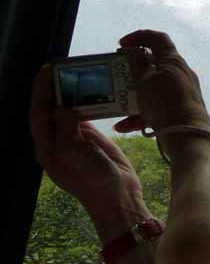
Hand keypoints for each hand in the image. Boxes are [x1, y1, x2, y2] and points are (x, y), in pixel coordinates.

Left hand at [29, 64, 145, 223]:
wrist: (117, 197)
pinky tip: (93, 88)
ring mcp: (75, 137)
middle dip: (56, 87)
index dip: (41, 90)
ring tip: (80, 73)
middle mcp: (57, 140)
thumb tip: (65, 106)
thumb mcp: (72, 152)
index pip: (38, 112)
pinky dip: (88, 100)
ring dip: (73, 92)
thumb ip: (65, 126)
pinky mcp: (92, 137)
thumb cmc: (91, 179)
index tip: (48, 69)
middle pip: (52, 108)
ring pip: (69, 109)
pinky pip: (86, 114)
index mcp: (46, 146)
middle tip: (65, 66)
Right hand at [112, 30, 209, 137]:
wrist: (187, 135)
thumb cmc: (165, 102)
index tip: (121, 45)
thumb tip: (137, 52)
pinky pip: (156, 109)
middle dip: (133, 72)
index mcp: (173, 61)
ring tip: (116, 106)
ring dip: (133, 97)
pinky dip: (140, 115)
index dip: (139, 37)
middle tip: (117, 77)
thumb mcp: (146, 80)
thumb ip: (138, 64)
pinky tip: (123, 127)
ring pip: (152, 90)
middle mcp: (179, 74)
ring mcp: (180, 93)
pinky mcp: (179, 111)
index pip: (158, 39)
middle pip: (154, 66)